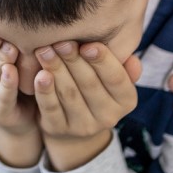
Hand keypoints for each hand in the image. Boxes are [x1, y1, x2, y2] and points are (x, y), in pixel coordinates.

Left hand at [33, 41, 140, 171]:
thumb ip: (122, 66)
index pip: (117, 79)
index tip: (89, 44)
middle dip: (74, 60)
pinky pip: (51, 108)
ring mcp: (83, 126)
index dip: (103, 61)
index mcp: (126, 100)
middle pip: (90, 84)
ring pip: (69, 94)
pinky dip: (45, 91)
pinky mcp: (59, 129)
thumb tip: (133, 60)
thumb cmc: (96, 88)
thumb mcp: (112, 78)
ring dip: (56, 69)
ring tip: (45, 50)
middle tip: (62, 42)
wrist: (75, 126)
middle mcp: (108, 117)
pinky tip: (39, 75)